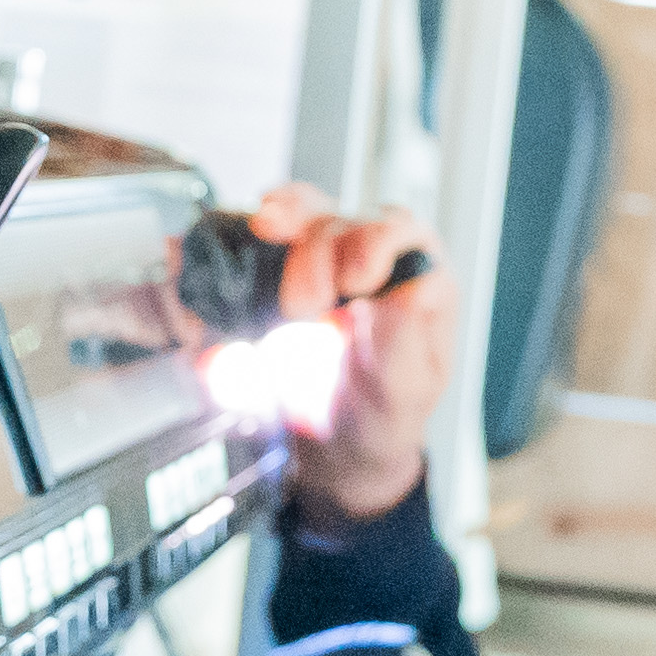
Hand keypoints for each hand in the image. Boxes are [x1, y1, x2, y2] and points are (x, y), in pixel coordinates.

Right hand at [244, 180, 457, 526]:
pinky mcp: (283, 262)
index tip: (353, 279)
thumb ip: (405, 345)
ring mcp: (326, 255)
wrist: (330, 443)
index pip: (403, 235)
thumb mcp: (402, 396)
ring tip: (265, 232)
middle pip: (346, 222)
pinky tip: (239, 231)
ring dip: (284, 220)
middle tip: (299, 307)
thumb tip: (416, 290)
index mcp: (415, 282)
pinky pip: (265, 228)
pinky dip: (245, 227)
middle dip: (316, 254)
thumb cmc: (378, 416)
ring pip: (307, 211)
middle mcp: (374, 257)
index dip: (374, 244)